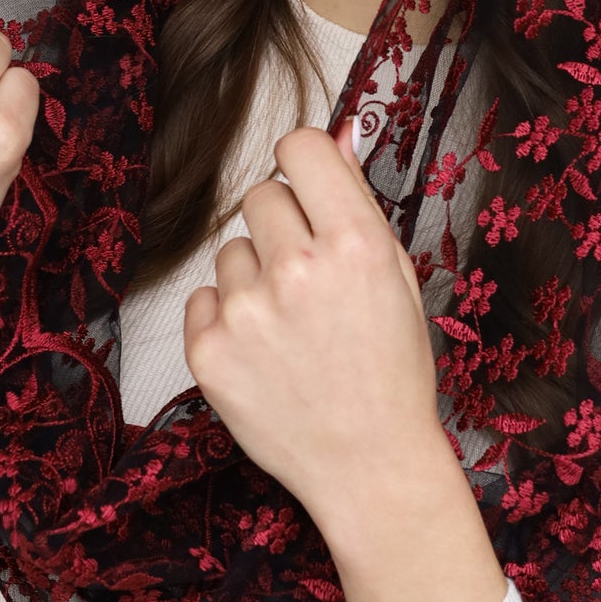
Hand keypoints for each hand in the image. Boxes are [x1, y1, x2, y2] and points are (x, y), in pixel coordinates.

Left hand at [181, 117, 449, 531]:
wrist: (370, 467)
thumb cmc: (391, 372)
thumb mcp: (398, 278)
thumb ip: (358, 202)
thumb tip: (336, 134)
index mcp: (356, 244)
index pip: (300, 148)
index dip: (305, 167)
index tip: (310, 191)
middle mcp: (298, 270)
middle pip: (261, 195)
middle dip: (283, 227)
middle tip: (308, 279)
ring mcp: (247, 312)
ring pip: (230, 251)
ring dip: (254, 278)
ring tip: (290, 328)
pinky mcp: (208, 351)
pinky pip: (203, 299)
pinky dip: (227, 321)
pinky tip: (264, 354)